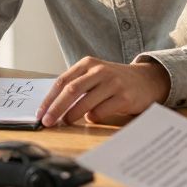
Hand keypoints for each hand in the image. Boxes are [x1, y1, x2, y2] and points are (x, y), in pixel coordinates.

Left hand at [36, 57, 169, 126]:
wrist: (147, 80)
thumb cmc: (114, 81)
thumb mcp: (95, 75)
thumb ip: (77, 85)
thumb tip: (51, 106)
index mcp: (88, 64)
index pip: (63, 81)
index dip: (49, 98)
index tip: (40, 113)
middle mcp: (100, 71)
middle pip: (71, 90)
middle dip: (56, 108)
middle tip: (47, 122)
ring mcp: (113, 83)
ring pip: (85, 102)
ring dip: (72, 115)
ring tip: (65, 122)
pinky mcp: (124, 97)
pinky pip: (101, 112)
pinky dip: (92, 118)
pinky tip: (91, 118)